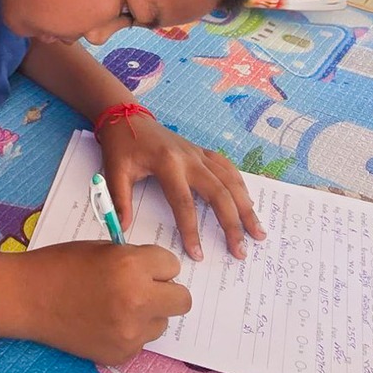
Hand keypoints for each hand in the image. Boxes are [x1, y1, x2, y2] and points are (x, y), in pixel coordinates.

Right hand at [0, 242, 192, 364]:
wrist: (27, 298)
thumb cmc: (60, 266)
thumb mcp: (103, 249)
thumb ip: (135, 260)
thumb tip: (160, 275)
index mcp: (132, 266)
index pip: (172, 266)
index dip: (157, 266)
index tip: (143, 268)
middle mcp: (138, 300)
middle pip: (182, 301)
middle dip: (166, 293)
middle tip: (145, 290)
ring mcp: (131, 332)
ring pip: (162, 323)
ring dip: (148, 315)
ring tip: (116, 307)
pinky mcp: (121, 354)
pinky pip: (142, 342)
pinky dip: (129, 333)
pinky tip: (104, 324)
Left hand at [99, 114, 263, 260]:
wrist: (127, 117)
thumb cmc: (121, 146)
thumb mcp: (115, 172)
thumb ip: (120, 201)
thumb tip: (123, 231)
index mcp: (167, 164)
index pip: (184, 203)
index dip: (191, 231)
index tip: (198, 255)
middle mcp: (190, 159)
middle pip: (219, 193)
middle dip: (232, 224)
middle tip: (240, 251)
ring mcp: (199, 154)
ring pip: (231, 181)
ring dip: (246, 207)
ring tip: (257, 232)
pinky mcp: (203, 152)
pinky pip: (228, 169)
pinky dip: (241, 187)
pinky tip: (249, 204)